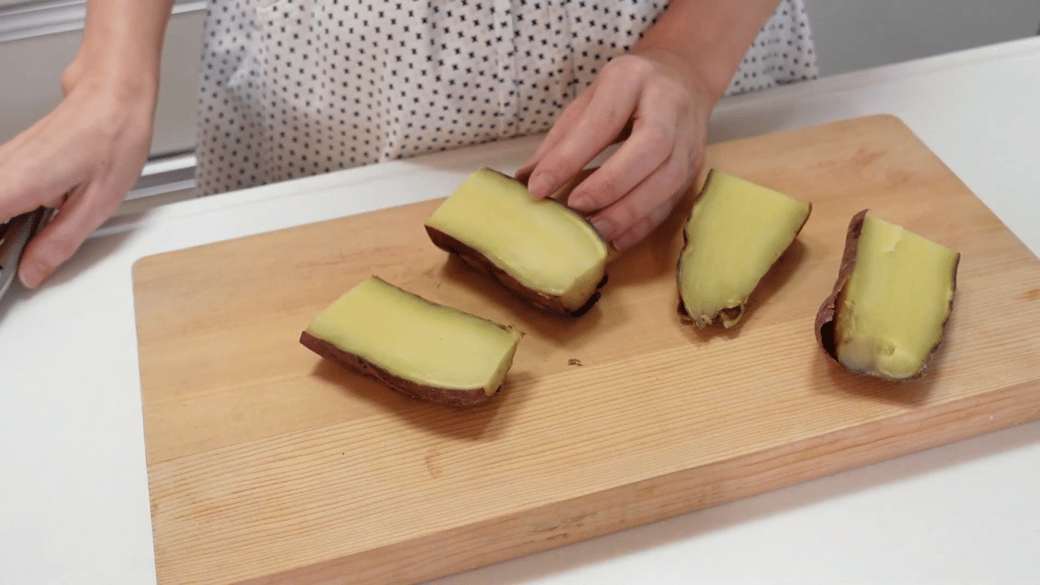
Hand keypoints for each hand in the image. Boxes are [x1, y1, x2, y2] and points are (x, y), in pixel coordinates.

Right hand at [0, 72, 154, 287]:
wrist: (114, 94)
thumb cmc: (114, 136)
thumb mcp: (97, 204)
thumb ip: (59, 242)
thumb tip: (32, 273)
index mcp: (18, 184)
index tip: (6, 265)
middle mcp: (2, 169)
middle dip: (2, 242)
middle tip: (22, 258)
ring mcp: (3, 162)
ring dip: (6, 229)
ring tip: (34, 238)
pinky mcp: (11, 159)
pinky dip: (11, 212)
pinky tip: (39, 216)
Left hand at [516, 49, 717, 250]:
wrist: (682, 76)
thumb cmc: (627, 91)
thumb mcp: (588, 100)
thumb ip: (560, 140)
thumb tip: (526, 181)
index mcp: (632, 78)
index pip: (602, 121)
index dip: (569, 158)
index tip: (538, 189)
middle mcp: (668, 104)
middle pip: (651, 146)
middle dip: (611, 184)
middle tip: (576, 209)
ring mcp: (688, 136)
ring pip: (669, 178)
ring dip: (630, 212)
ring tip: (595, 232)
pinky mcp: (695, 164)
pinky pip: (673, 199)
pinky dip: (644, 223)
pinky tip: (618, 238)